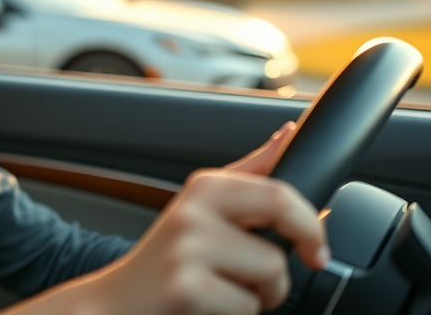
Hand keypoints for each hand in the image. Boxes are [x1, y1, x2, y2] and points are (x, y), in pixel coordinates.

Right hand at [0, 122, 328, 314]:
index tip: (315, 248)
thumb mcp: (203, 207)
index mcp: (204, 187)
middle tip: (271, 283)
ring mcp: (187, 251)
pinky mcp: (186, 290)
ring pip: (267, 280)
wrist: (115, 302)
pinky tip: (209, 308)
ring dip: (257, 298)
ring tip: (224, 292)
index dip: (310, 225)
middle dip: (280, 273)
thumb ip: (250, 171)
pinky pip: (247, 307)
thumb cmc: (164, 260)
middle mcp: (192, 213)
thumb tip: (288, 132)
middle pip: (278, 246)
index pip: (279, 193)